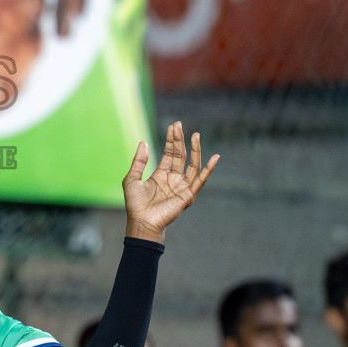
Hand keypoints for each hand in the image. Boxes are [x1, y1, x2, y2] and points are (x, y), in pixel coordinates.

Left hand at [121, 121, 216, 242]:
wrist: (141, 221)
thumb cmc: (135, 204)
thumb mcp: (132, 178)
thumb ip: (139, 161)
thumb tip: (144, 142)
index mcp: (161, 175)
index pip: (170, 154)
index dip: (172, 140)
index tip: (173, 126)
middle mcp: (173, 179)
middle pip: (180, 156)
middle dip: (180, 141)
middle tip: (179, 125)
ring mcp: (182, 187)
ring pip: (192, 165)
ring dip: (195, 150)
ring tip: (195, 135)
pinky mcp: (188, 195)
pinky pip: (201, 180)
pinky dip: (209, 169)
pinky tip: (214, 158)